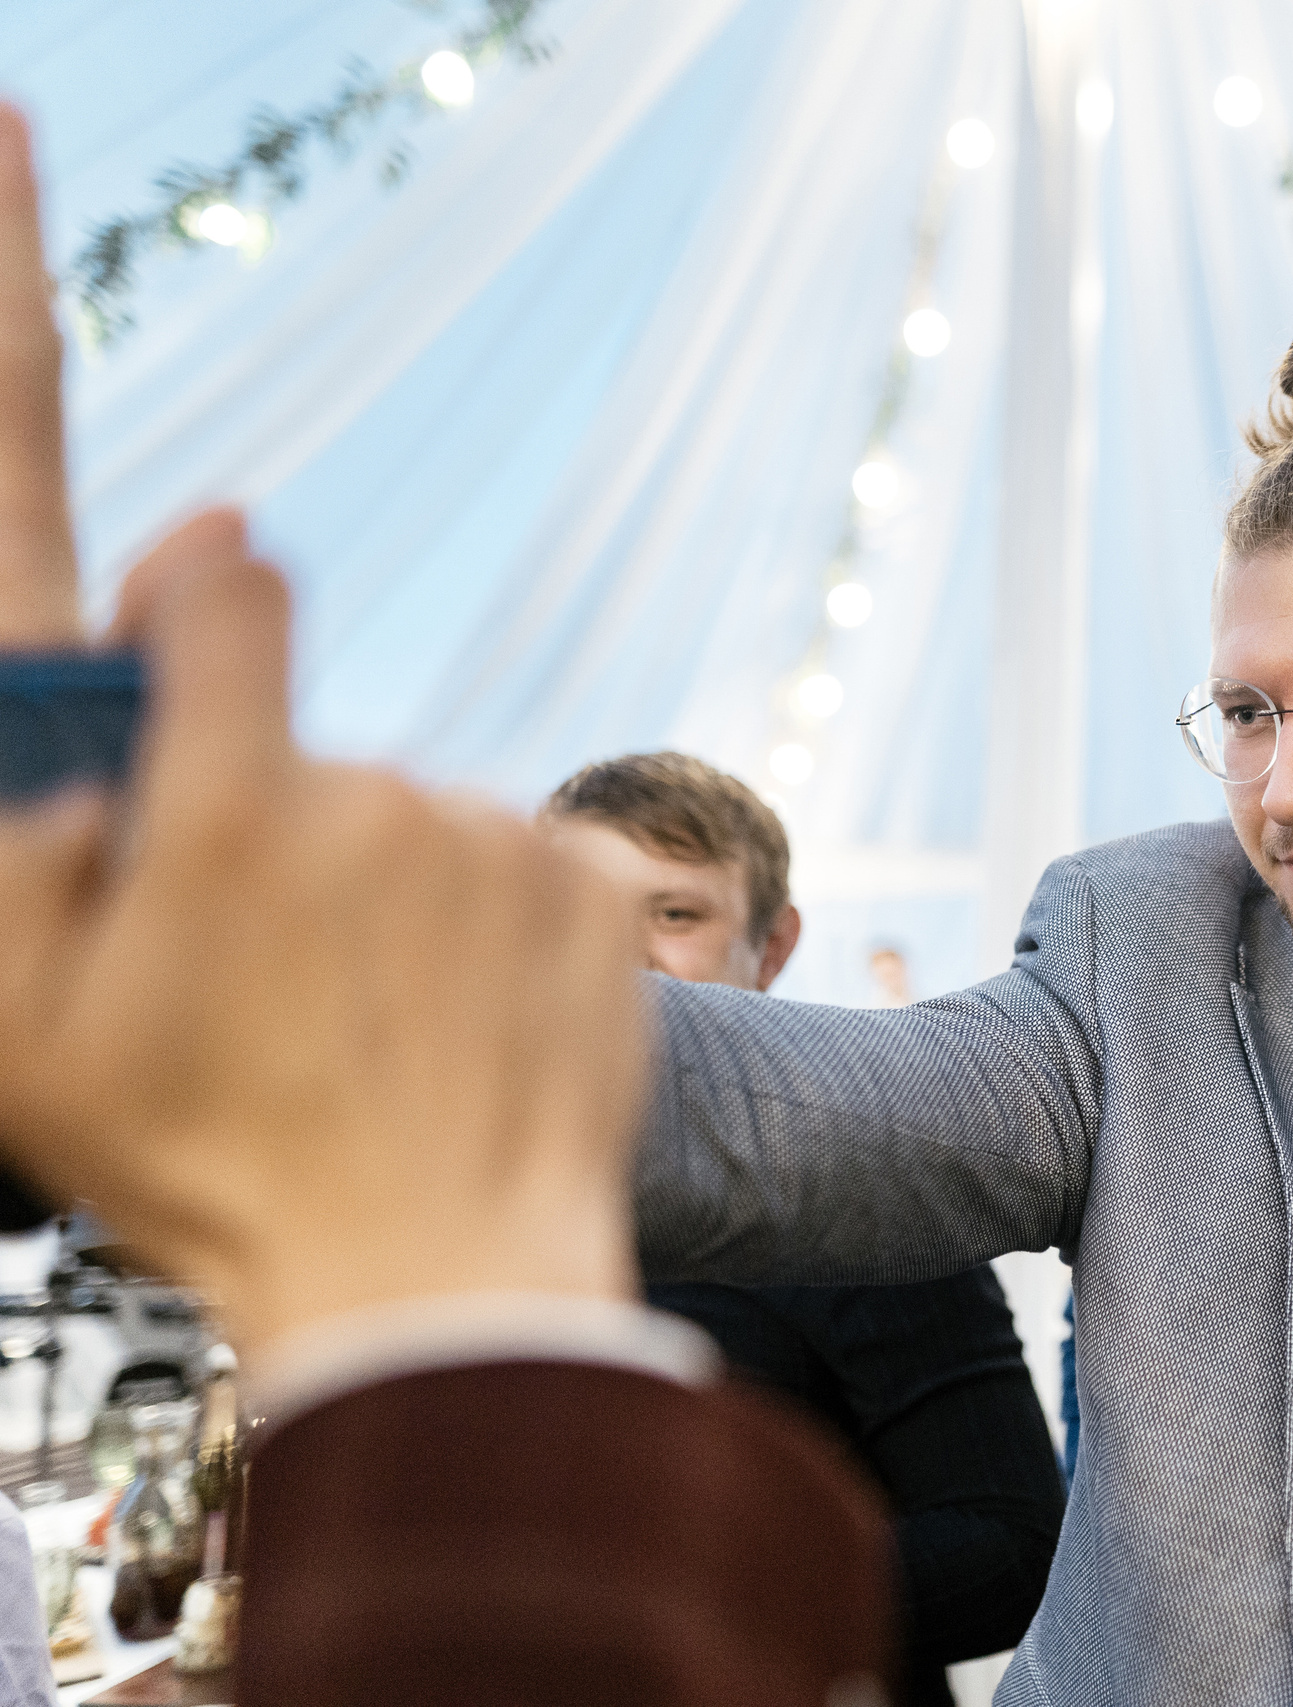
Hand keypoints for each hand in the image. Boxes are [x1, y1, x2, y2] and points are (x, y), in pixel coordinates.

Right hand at [0, 106, 644, 1367]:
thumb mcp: (26, 1039)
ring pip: (408, 818)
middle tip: (266, 982)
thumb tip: (113, 692)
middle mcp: (372, 802)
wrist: (439, 1279)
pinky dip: (482, 916)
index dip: (203, 551)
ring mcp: (496, 840)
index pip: (219, 586)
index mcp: (230, 819)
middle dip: (272, 827)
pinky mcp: (590, 885)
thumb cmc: (215, 1171)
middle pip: (302, 750)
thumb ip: (29, 840)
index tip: (150, 433)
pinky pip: (512, 856)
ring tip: (366, 1026)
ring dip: (381, 888)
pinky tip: (455, 1016)